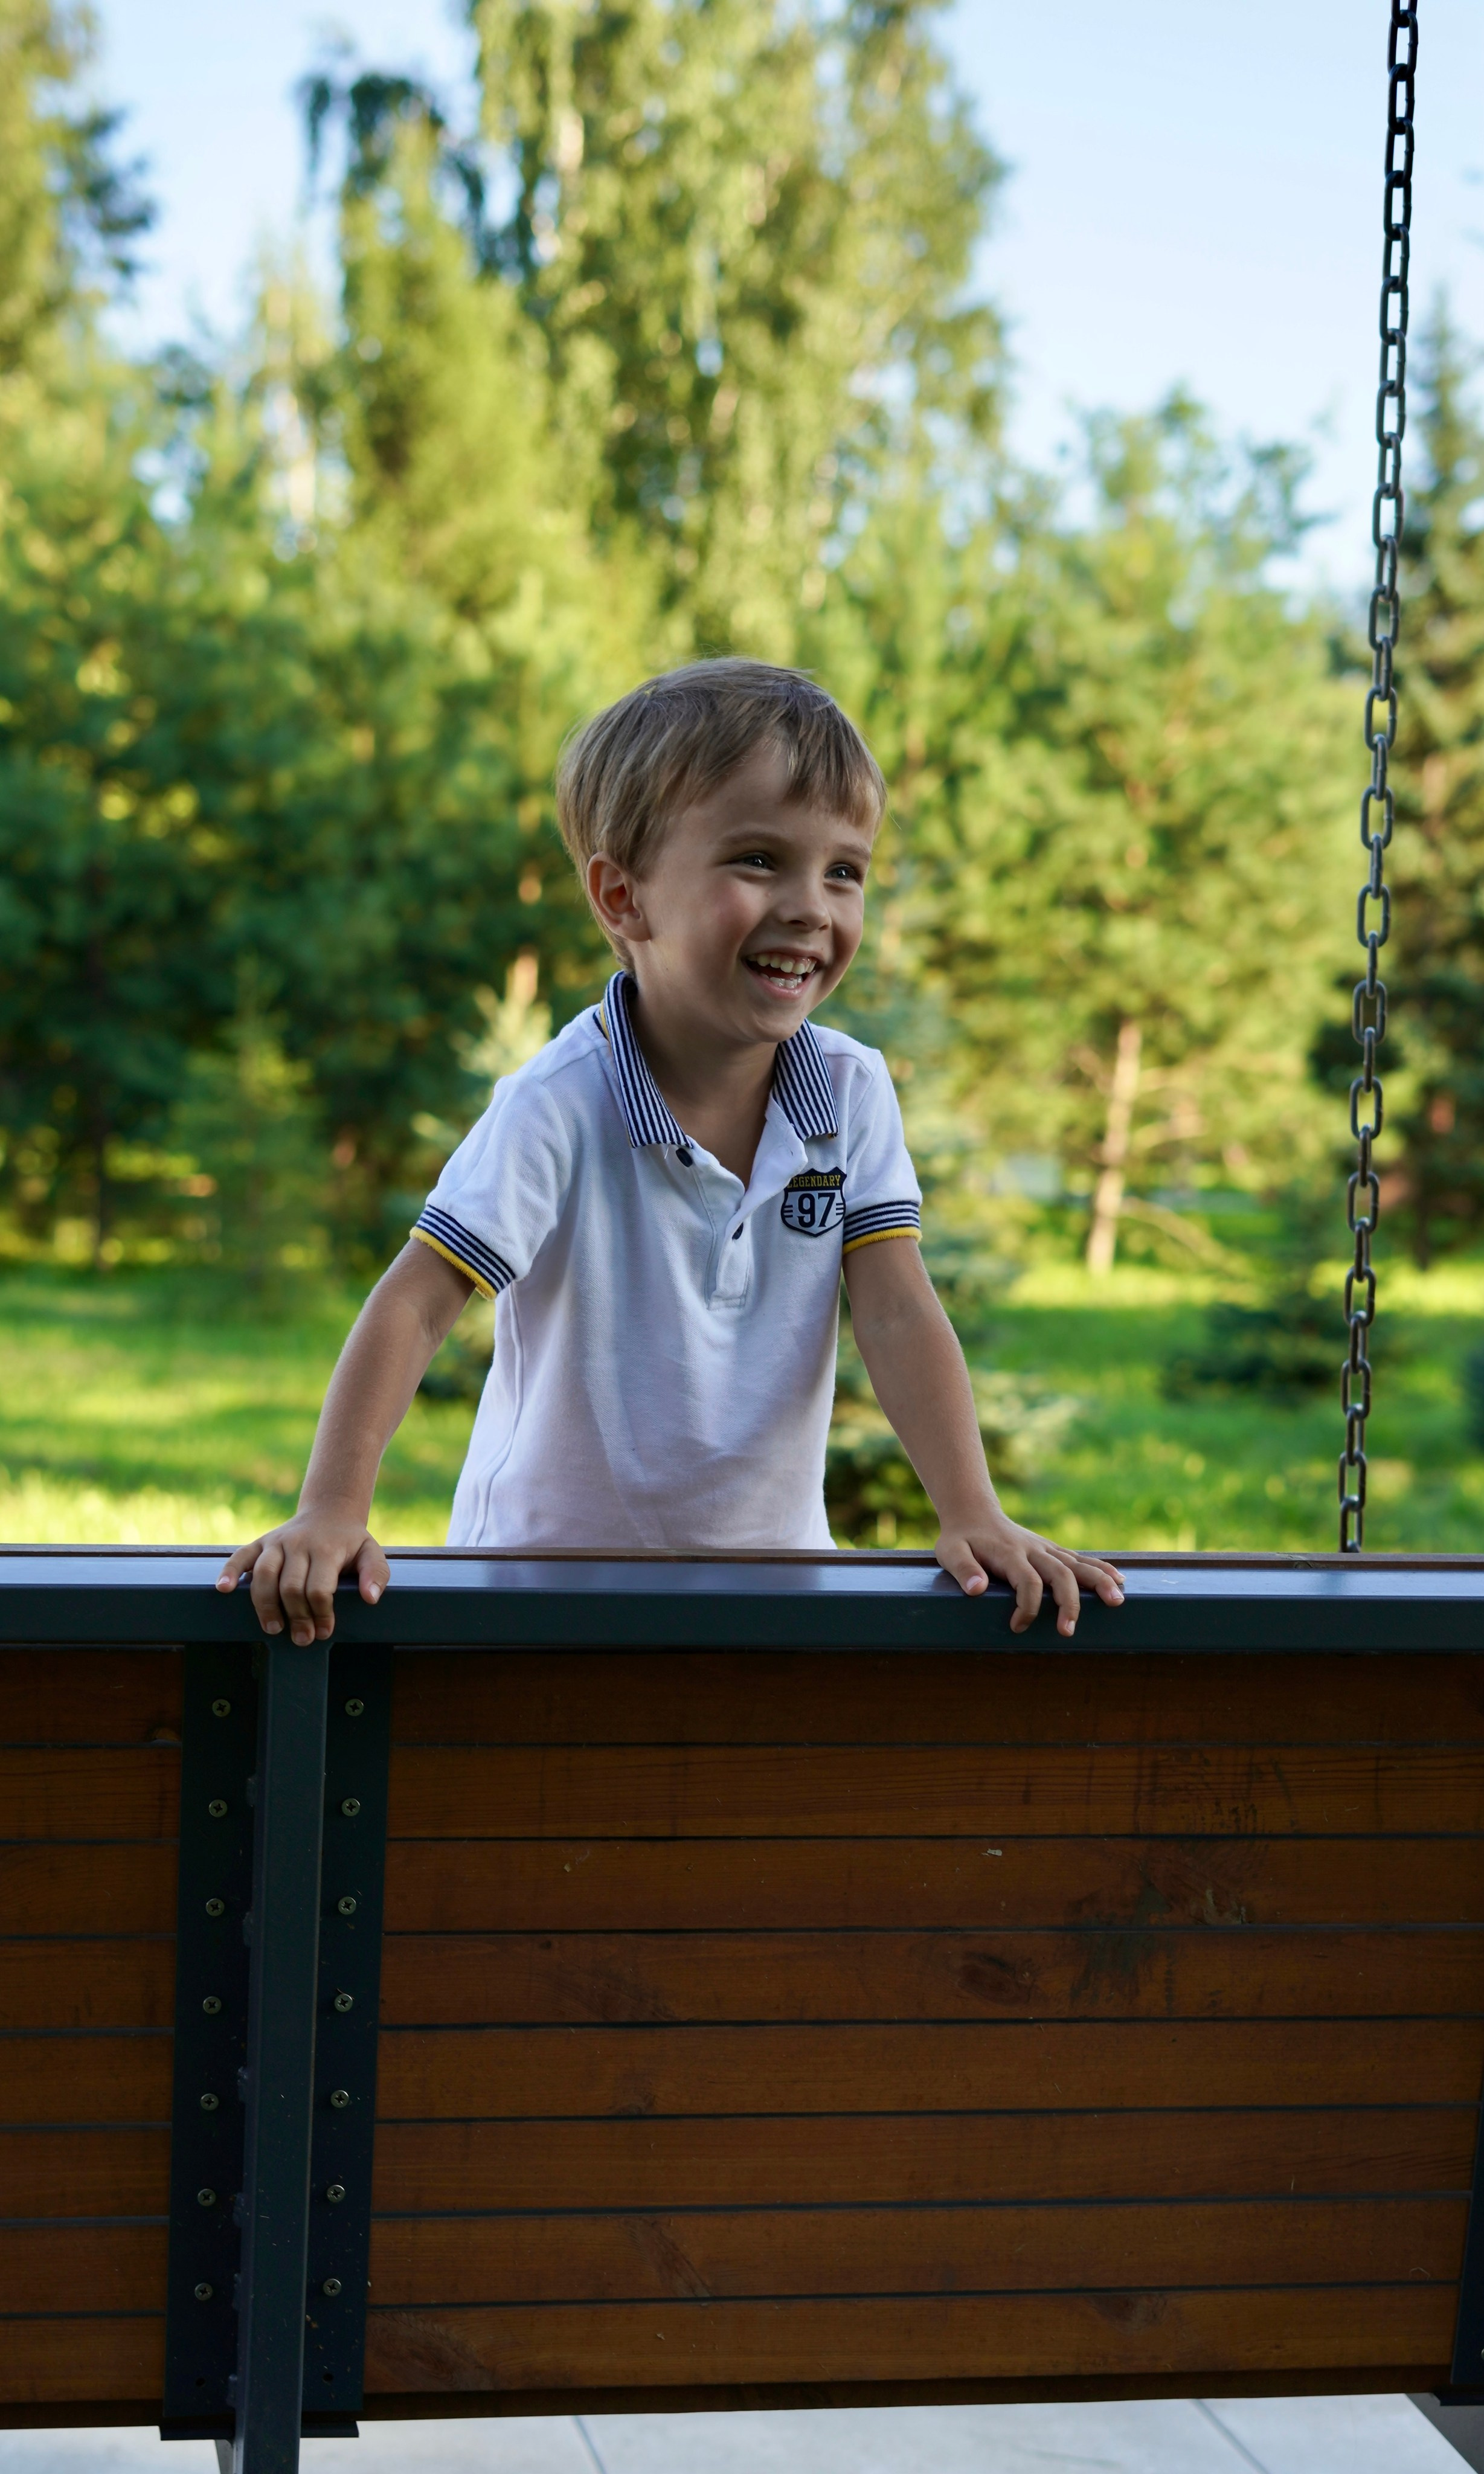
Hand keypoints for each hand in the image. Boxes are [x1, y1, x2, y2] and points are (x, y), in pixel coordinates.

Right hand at [216, 1514, 389, 1645]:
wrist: (329, 1513)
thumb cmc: (350, 1542)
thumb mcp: (371, 1552)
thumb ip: (376, 1574)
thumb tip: (370, 1598)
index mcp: (325, 1549)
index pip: (319, 1588)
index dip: (321, 1614)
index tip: (324, 1632)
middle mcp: (298, 1544)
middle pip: (290, 1587)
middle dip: (296, 1617)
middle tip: (302, 1638)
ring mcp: (276, 1543)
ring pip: (264, 1575)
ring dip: (265, 1605)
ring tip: (273, 1628)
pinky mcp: (261, 1542)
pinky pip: (241, 1556)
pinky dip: (230, 1571)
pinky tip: (224, 1589)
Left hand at [934, 1504, 1123, 1635]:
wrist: (974, 1513)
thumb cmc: (961, 1538)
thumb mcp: (950, 1552)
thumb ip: (963, 1569)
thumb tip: (976, 1589)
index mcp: (1010, 1553)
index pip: (1028, 1581)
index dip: (1026, 1607)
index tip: (1016, 1627)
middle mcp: (1033, 1550)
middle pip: (1061, 1573)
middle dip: (1069, 1602)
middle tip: (1068, 1630)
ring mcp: (1046, 1548)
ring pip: (1078, 1564)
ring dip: (1099, 1582)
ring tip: (1117, 1601)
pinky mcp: (1052, 1549)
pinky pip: (1080, 1559)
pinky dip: (1101, 1568)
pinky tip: (1119, 1580)